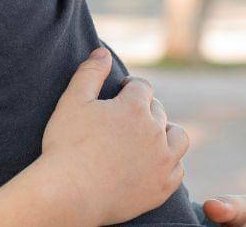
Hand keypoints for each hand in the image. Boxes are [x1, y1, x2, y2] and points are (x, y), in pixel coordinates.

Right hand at [0, 47, 187, 226]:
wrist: (70, 193)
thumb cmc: (67, 145)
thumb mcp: (73, 101)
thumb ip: (90, 73)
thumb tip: (103, 52)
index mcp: (134, 108)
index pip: (142, 87)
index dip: (131, 87)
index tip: (122, 91)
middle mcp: (155, 132)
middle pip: (159, 111)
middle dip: (145, 109)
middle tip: (126, 118)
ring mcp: (162, 162)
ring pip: (178, 138)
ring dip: (166, 133)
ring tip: (148, 136)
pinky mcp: (162, 188)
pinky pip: (177, 169)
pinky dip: (169, 162)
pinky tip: (154, 162)